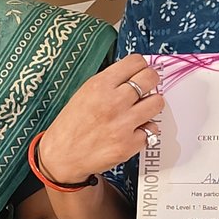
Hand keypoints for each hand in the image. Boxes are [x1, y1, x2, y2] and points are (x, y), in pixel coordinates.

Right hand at [37, 53, 166, 186]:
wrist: (61, 156)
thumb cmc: (71, 125)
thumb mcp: (84, 93)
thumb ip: (109, 83)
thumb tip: (134, 74)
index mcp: (99, 85)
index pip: (136, 62)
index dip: (141, 66)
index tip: (140, 72)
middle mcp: (113, 102)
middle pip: (150, 78)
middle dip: (151, 81)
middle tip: (147, 88)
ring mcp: (122, 124)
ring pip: (157, 103)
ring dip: (151, 105)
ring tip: (141, 110)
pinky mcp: (129, 144)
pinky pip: (152, 130)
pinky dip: (145, 131)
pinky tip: (133, 131)